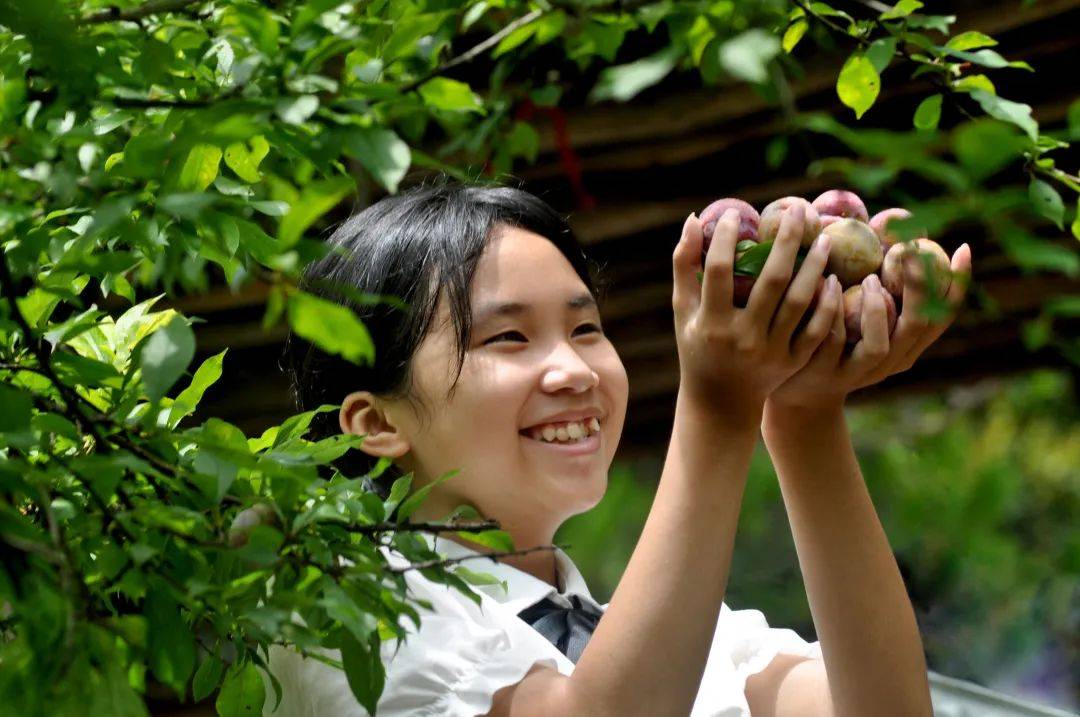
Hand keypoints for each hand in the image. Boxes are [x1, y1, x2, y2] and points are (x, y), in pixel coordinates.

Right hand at [672, 204, 841, 426]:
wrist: (720, 400)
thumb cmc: (697, 345)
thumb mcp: (684, 310)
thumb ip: (685, 265)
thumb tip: (695, 218)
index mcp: (711, 323)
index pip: (719, 271)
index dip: (728, 238)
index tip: (737, 213)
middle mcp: (742, 337)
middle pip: (771, 281)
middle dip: (787, 241)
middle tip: (798, 211)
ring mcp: (770, 352)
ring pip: (800, 302)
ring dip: (815, 266)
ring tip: (824, 238)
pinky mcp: (792, 362)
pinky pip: (817, 328)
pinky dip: (827, 303)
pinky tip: (832, 277)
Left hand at [766, 243, 972, 411]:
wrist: (801, 388)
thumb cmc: (837, 335)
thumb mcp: (864, 309)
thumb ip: (880, 276)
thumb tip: (890, 220)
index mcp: (909, 343)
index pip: (943, 315)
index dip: (957, 284)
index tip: (962, 248)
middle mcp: (893, 360)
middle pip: (918, 327)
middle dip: (918, 288)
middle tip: (910, 250)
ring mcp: (862, 372)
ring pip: (880, 344)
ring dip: (877, 307)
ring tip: (870, 277)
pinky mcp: (830, 376)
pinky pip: (837, 343)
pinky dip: (836, 314)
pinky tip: (830, 286)